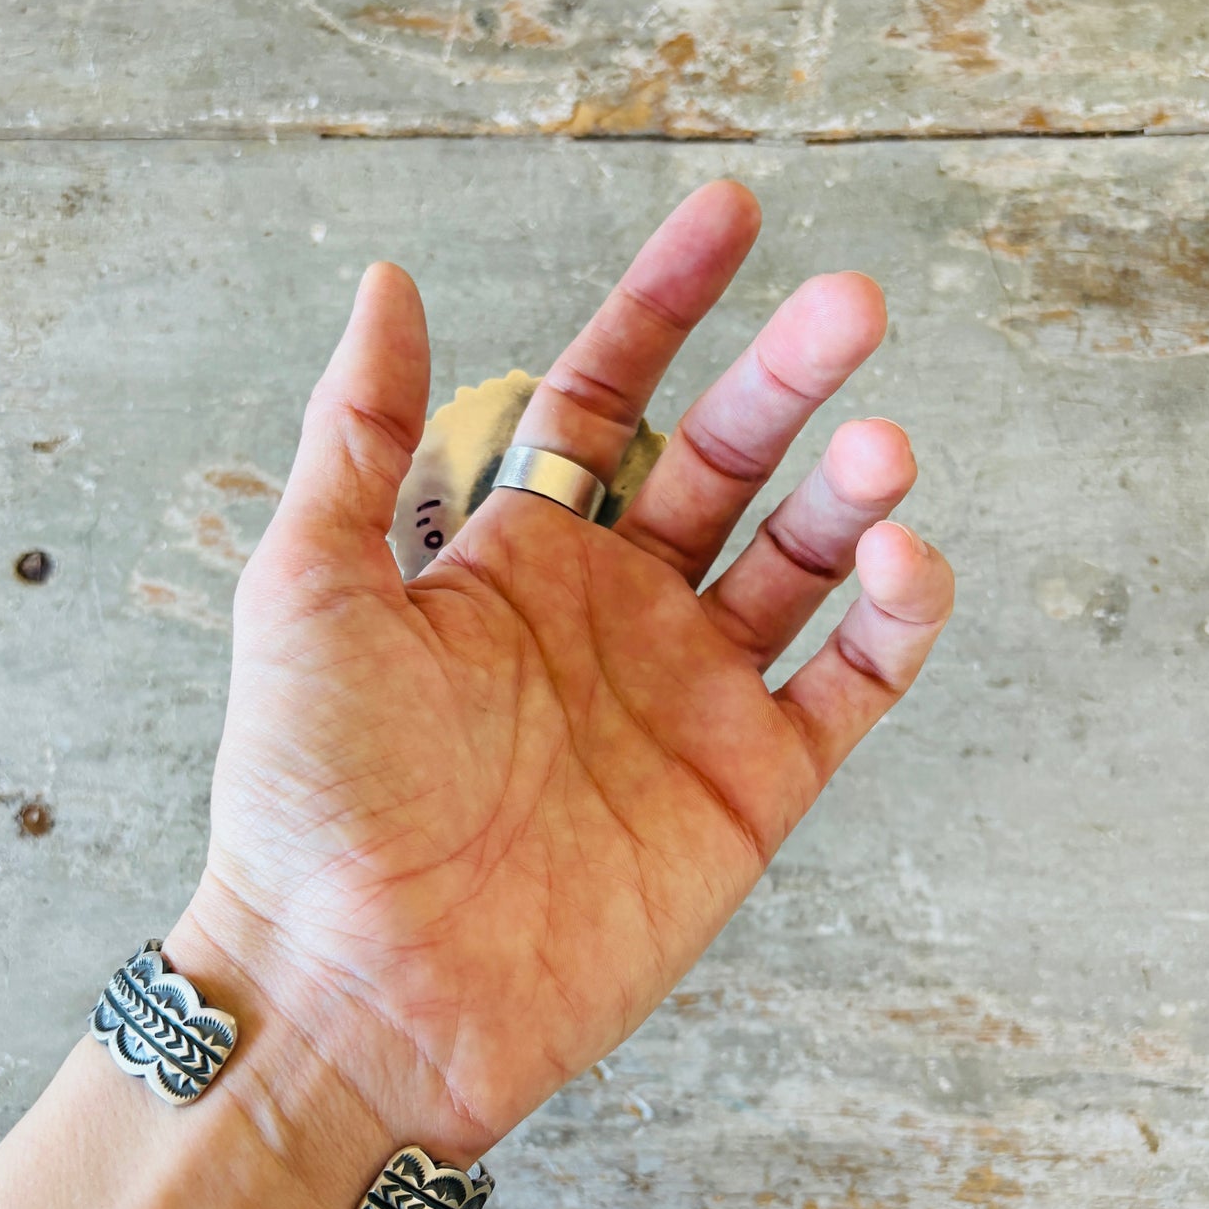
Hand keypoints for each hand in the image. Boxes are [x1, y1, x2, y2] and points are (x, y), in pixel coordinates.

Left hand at [178, 182, 952, 1169]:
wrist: (364, 987)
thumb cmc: (313, 796)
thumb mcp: (309, 589)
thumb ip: (359, 437)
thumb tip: (391, 286)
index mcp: (515, 559)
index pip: (608, 399)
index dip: (667, 306)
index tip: (730, 221)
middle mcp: (610, 616)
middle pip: (724, 464)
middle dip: (787, 379)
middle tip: (850, 306)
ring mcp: (686, 701)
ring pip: (800, 564)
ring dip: (849, 494)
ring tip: (876, 445)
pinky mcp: (747, 792)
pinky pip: (847, 687)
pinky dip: (891, 622)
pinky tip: (899, 563)